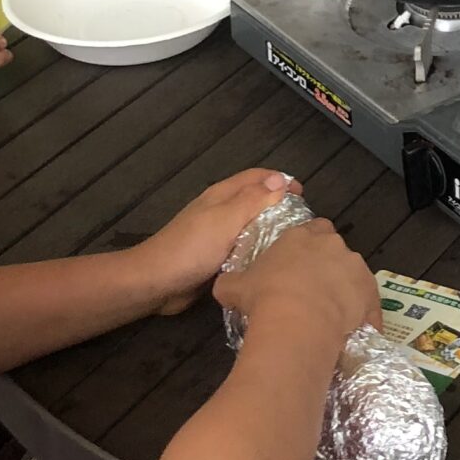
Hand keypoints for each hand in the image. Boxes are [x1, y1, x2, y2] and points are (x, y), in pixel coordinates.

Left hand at [136, 168, 296, 315]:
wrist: (156, 283)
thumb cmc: (191, 248)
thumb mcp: (225, 220)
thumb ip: (252, 200)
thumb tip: (279, 180)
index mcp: (221, 195)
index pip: (256, 177)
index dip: (280, 181)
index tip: (304, 196)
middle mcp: (220, 210)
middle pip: (254, 199)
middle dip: (279, 205)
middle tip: (303, 223)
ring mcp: (216, 234)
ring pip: (249, 224)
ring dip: (270, 228)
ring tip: (293, 243)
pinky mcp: (214, 256)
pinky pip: (242, 246)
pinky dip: (258, 249)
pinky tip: (271, 262)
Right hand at [213, 211, 377, 343]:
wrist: (297, 321)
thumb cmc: (264, 297)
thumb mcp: (234, 288)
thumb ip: (231, 282)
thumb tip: (224, 287)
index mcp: (301, 236)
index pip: (312, 228)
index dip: (308, 245)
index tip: (300, 263)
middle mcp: (333, 245)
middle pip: (335, 249)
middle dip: (327, 266)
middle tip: (312, 290)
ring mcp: (355, 267)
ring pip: (353, 274)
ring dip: (345, 289)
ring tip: (330, 314)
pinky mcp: (370, 293)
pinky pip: (369, 304)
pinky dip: (363, 316)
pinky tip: (351, 332)